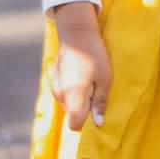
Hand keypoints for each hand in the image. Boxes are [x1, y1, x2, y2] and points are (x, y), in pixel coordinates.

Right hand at [49, 2, 111, 131]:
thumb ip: (100, 103)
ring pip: (68, 106)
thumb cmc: (95, 56)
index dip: (87, 122)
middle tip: (97, 91)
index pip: (75, 125)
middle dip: (84, 110)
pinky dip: (73, 93)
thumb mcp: (104, 80)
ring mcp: (55, 88)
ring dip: (79, 101)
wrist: (77, 33)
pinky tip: (82, 77)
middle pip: (72, 116)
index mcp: (73, 96)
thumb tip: (99, 124)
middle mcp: (60, 95)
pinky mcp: (54, 81)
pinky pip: (65, 96)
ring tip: (90, 82)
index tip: (97, 110)